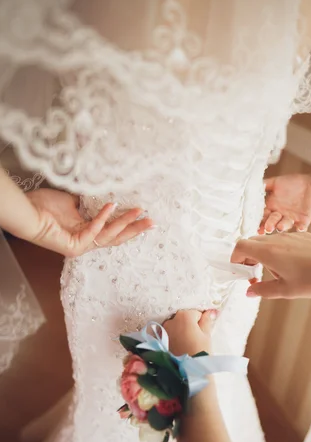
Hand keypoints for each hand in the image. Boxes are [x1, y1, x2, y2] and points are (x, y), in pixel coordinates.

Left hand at [27, 189, 153, 256]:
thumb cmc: (44, 207)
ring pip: (109, 236)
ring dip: (125, 223)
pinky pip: (93, 231)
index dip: (130, 225)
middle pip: (117, 238)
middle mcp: (86, 242)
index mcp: (87, 232)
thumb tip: (106, 195)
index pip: (113, 231)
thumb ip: (89, 203)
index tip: (146, 215)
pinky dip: (103, 218)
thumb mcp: (73, 202)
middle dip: (136, 229)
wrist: (26, 212)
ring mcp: (81, 246)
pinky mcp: (74, 246)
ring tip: (138, 211)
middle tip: (153, 222)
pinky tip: (112, 205)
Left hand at [163, 310, 217, 355]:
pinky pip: (168, 333)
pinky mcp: (159, 339)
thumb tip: (210, 312)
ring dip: (180, 330)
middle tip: (194, 338)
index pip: (196, 313)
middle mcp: (171, 320)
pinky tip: (178, 345)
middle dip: (189, 324)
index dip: (201, 322)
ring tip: (186, 343)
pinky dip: (173, 336)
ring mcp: (164, 329)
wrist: (187, 371)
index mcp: (184, 315)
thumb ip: (207, 321)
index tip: (201, 332)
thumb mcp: (207, 335)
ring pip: (175, 325)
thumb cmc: (200, 352)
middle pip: (183, 317)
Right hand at [232, 233, 310, 298]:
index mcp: (269, 252)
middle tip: (254, 275)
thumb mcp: (286, 290)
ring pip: (268, 241)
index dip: (236, 258)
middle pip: (252, 242)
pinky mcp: (303, 236)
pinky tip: (292, 267)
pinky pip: (283, 241)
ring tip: (275, 274)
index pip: (241, 246)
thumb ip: (264, 290)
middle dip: (248, 257)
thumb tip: (250, 292)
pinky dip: (278, 251)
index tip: (241, 271)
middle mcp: (278, 240)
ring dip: (263, 255)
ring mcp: (291, 236)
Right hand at [258, 173, 310, 233]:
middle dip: (269, 225)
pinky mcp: (302, 221)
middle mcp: (279, 215)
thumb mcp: (277, 182)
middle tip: (267, 228)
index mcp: (272, 207)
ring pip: (285, 225)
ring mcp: (291, 219)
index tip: (256, 224)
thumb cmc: (294, 183)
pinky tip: (300, 227)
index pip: (263, 215)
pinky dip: (300, 228)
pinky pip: (301, 226)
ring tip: (279, 226)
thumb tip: (251, 185)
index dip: (259, 220)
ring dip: (282, 226)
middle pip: (272, 222)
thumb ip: (265, 184)